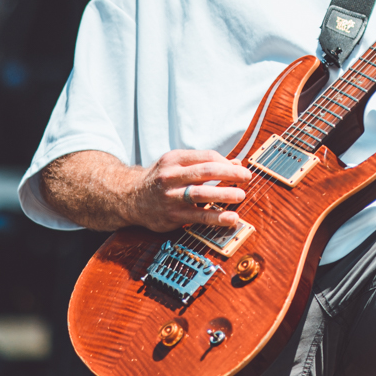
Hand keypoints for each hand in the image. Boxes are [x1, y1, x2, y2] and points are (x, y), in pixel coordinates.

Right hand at [127, 149, 252, 231]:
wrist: (129, 198)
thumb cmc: (161, 179)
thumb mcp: (177, 164)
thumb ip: (205, 164)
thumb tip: (236, 164)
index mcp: (174, 159)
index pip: (206, 157)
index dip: (226, 163)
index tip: (240, 169)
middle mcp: (171, 176)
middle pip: (206, 172)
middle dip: (230, 174)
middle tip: (246, 178)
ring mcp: (170, 197)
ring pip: (202, 194)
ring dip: (225, 194)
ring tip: (241, 195)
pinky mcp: (171, 216)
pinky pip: (198, 216)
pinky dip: (216, 217)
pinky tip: (230, 218)